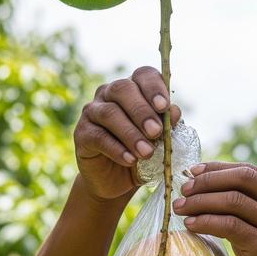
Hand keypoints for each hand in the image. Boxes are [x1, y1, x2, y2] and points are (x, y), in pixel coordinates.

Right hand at [74, 66, 180, 200]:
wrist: (117, 180)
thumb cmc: (141, 153)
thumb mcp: (160, 141)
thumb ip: (168, 125)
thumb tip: (174, 112)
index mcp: (134, 89)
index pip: (143, 75)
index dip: (154, 87)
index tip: (164, 106)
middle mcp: (109, 94)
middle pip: (123, 89)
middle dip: (141, 111)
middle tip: (156, 132)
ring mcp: (92, 111)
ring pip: (109, 113)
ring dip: (131, 133)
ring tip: (146, 152)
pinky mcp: (81, 133)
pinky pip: (98, 136)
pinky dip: (116, 149)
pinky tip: (130, 160)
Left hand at [173, 162, 256, 255]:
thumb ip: (248, 205)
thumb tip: (202, 185)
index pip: (249, 171)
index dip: (218, 169)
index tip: (192, 172)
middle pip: (242, 178)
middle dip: (208, 181)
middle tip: (183, 190)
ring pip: (233, 201)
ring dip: (200, 202)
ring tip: (180, 208)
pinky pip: (230, 226)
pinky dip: (206, 222)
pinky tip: (191, 225)